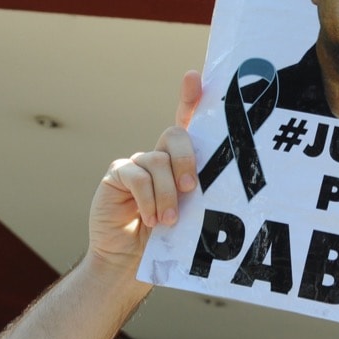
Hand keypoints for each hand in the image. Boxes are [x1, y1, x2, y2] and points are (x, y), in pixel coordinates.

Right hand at [87, 71, 202, 272]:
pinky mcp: (117, 175)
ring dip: (167, 195)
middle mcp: (157, 156)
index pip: (186, 121)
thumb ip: (197, 193)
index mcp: (179, 160)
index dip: (190, 97)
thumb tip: (221, 186)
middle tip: (191, 189)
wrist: (129, 261)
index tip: (194, 76)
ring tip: (168, 221)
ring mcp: (135, 163)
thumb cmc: (167, 239)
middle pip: (175, 135)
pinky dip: (148, 200)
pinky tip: (150, 219)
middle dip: (187, 160)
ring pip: (158, 162)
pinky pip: (136, 176)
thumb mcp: (190, 214)